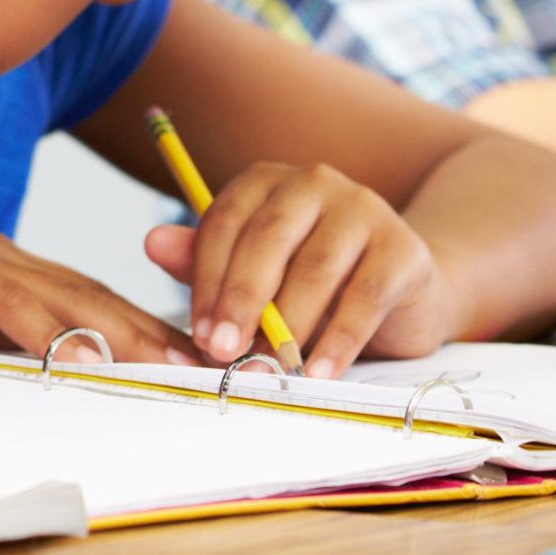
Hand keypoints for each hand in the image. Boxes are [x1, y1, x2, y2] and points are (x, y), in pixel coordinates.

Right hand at [0, 218, 193, 384]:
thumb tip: (43, 385)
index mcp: (0, 268)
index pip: (91, 302)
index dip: (149, 331)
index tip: (200, 366)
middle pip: (97, 296)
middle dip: (161, 332)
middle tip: (222, 369)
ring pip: (68, 297)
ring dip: (128, 332)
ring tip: (180, 367)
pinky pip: (10, 303)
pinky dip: (54, 328)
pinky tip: (89, 352)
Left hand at [146, 161, 462, 376]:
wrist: (402, 288)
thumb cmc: (311, 281)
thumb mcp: (254, 271)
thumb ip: (204, 260)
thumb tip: (151, 244)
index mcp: (265, 181)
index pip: (225, 224)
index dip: (207, 281)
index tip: (200, 334)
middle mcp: (313, 183)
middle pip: (267, 241)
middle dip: (241, 302)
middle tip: (223, 353)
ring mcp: (363, 209)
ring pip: (315, 270)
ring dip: (287, 328)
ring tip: (268, 371)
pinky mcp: (403, 248)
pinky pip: (364, 298)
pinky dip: (338, 341)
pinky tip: (317, 373)